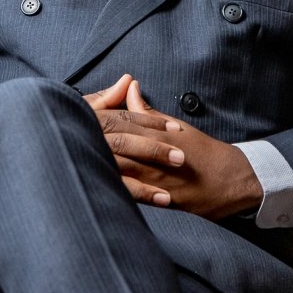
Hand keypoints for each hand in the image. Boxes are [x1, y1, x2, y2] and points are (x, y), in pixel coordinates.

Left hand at [83, 76, 262, 219]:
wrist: (233, 181)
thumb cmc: (204, 152)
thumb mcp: (177, 126)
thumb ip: (148, 112)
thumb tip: (130, 89)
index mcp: (157, 134)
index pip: (119, 124)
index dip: (94, 120)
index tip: (71, 117)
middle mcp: (155, 157)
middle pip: (115, 148)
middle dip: (88, 144)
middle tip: (59, 140)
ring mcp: (158, 181)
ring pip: (120, 173)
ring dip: (96, 168)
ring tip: (69, 166)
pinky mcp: (162, 202)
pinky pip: (134, 198)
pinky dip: (116, 193)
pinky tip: (96, 192)